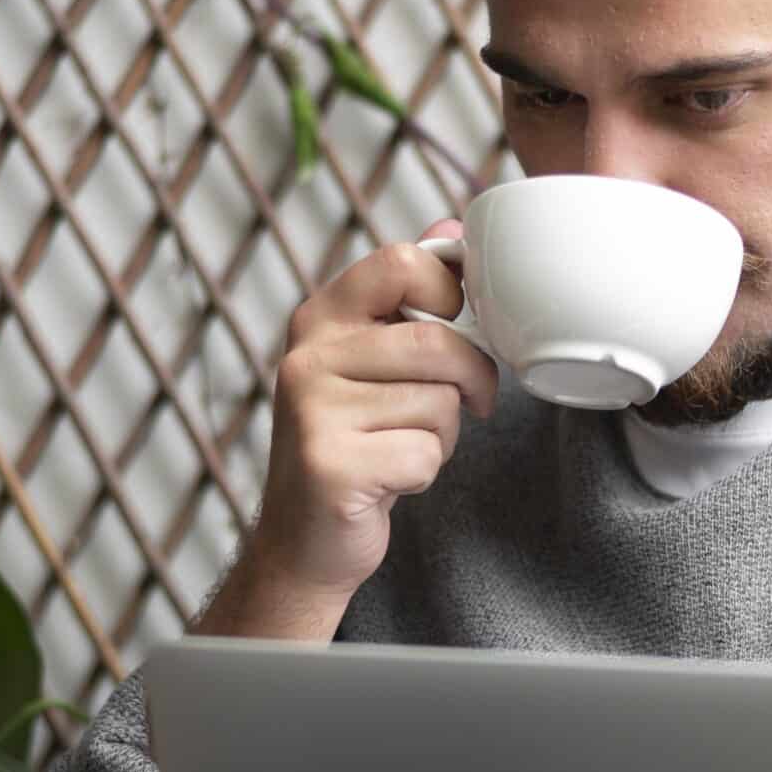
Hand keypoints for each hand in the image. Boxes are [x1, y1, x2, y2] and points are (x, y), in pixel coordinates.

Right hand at [197, 221, 497, 641]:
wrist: (302, 542)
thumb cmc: (351, 444)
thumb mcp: (371, 361)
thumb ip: (407, 297)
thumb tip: (451, 230)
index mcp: (319, 319)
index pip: (401, 262)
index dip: (448, 291)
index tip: (454, 325)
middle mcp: (306, 356)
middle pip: (437, 341)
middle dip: (469, 381)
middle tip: (462, 406)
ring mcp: (312, 411)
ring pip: (438, 402)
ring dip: (441, 435)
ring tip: (400, 447)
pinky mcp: (329, 464)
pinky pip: (424, 454)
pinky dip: (424, 474)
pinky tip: (388, 481)